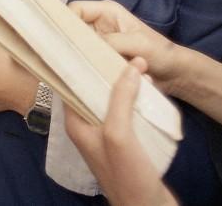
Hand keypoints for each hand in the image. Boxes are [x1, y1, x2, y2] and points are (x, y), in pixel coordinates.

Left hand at [64, 60, 176, 205]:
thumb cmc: (127, 176)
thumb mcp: (119, 133)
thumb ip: (120, 98)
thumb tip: (130, 66)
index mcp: (77, 125)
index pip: (70, 86)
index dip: (78, 65)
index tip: (89, 44)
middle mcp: (89, 128)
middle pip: (94, 91)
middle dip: (109, 73)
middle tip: (123, 54)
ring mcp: (108, 137)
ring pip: (114, 101)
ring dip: (127, 86)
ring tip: (142, 69)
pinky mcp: (127, 144)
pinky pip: (129, 114)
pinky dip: (138, 102)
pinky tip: (150, 92)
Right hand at [69, 0, 181, 94]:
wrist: (175, 74)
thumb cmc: (159, 52)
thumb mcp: (136, 43)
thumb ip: (110, 42)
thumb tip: (83, 46)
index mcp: (106, 12)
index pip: (76, 9)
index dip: (66, 21)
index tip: (60, 40)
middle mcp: (100, 25)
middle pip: (74, 29)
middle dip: (69, 43)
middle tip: (63, 60)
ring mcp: (101, 44)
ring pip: (79, 48)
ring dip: (79, 59)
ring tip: (74, 72)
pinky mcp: (104, 60)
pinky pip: (88, 62)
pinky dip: (88, 69)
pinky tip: (85, 80)